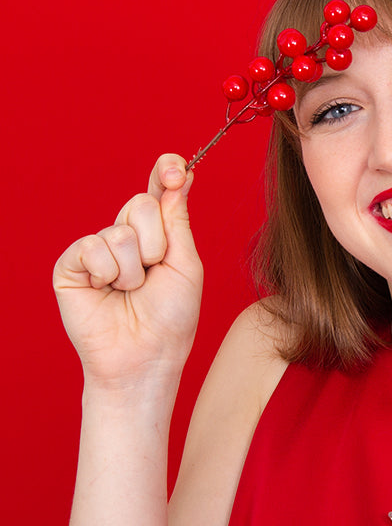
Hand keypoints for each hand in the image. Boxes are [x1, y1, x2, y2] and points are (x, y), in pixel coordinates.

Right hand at [53, 155, 202, 388]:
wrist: (146, 356)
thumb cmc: (170, 316)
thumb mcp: (185, 265)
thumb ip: (178, 220)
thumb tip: (178, 176)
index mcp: (157, 234)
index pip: (158, 190)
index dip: (166, 170)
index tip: (176, 169)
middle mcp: (126, 236)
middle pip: (140, 205)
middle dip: (156, 244)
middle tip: (153, 273)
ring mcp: (97, 249)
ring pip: (119, 231)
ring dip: (134, 269)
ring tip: (130, 292)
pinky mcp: (72, 265)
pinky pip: (92, 247)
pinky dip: (108, 274)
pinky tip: (106, 292)